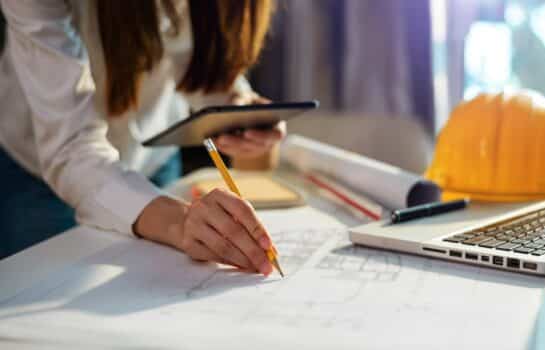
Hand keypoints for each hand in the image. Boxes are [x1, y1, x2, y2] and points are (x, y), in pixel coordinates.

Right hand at [133, 192, 273, 275]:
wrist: (187, 221)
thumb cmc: (219, 217)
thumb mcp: (232, 212)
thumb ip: (251, 227)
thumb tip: (270, 251)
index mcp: (219, 195)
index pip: (241, 209)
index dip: (257, 228)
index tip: (269, 245)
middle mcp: (204, 208)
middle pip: (233, 231)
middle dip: (253, 251)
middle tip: (266, 265)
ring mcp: (193, 225)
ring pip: (223, 246)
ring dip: (242, 260)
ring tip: (255, 268)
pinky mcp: (188, 243)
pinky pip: (213, 256)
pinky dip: (230, 263)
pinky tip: (241, 266)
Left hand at [215, 91, 285, 158]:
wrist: (246, 111)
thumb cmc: (249, 102)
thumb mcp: (247, 97)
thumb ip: (242, 100)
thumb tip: (233, 107)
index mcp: (277, 127)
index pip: (276, 135)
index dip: (261, 135)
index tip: (247, 132)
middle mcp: (269, 142)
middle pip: (255, 145)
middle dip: (237, 141)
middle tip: (223, 136)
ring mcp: (257, 149)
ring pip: (243, 151)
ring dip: (228, 145)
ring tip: (214, 138)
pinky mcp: (244, 153)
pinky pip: (234, 152)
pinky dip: (223, 147)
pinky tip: (211, 141)